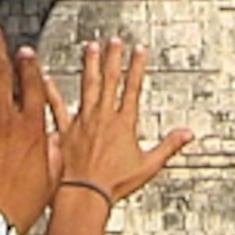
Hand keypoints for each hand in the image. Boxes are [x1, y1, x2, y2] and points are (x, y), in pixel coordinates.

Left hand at [50, 38, 192, 203]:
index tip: (139, 50)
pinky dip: (52, 91)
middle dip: (113, 58)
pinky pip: (57, 107)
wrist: (85, 194)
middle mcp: (103, 117)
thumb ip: (169, 146)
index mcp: (124, 123)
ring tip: (91, 47)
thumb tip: (188, 133)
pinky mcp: (65, 131)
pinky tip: (46, 76)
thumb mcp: (148, 166)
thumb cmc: (115, 184)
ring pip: (87, 86)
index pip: (133, 88)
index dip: (136, 67)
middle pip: (110, 80)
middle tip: (114, 40)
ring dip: (90, 65)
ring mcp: (83, 122)